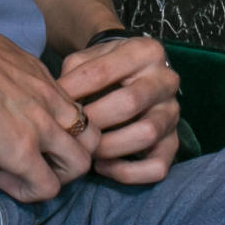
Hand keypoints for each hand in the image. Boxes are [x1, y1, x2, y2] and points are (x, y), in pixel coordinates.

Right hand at [0, 21, 100, 203]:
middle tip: (38, 159)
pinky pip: (46, 187)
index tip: (31, 133)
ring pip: (80, 165)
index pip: (74, 109)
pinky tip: (2, 179)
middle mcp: (52, 103)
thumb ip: (7, 70)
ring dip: (54, 176)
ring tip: (21, 174)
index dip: (61, 128)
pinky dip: (28, 192)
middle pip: (91, 136)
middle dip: (70, 154)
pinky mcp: (24, 152)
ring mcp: (43, 129)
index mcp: (43, 79)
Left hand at [56, 35, 181, 184]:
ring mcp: (172, 112)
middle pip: (129, 102)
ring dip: (109, 146)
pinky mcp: (174, 141)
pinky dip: (128, 172)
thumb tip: (56, 104)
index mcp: (145, 51)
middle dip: (93, 121)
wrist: (134, 75)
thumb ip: (74, 74)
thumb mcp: (89, 58)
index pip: (102, 71)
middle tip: (70, 130)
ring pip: (146, 133)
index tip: (51, 103)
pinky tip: (103, 166)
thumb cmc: (106, 68)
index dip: (72, 90)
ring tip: (87, 149)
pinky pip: (157, 165)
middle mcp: (166, 80)